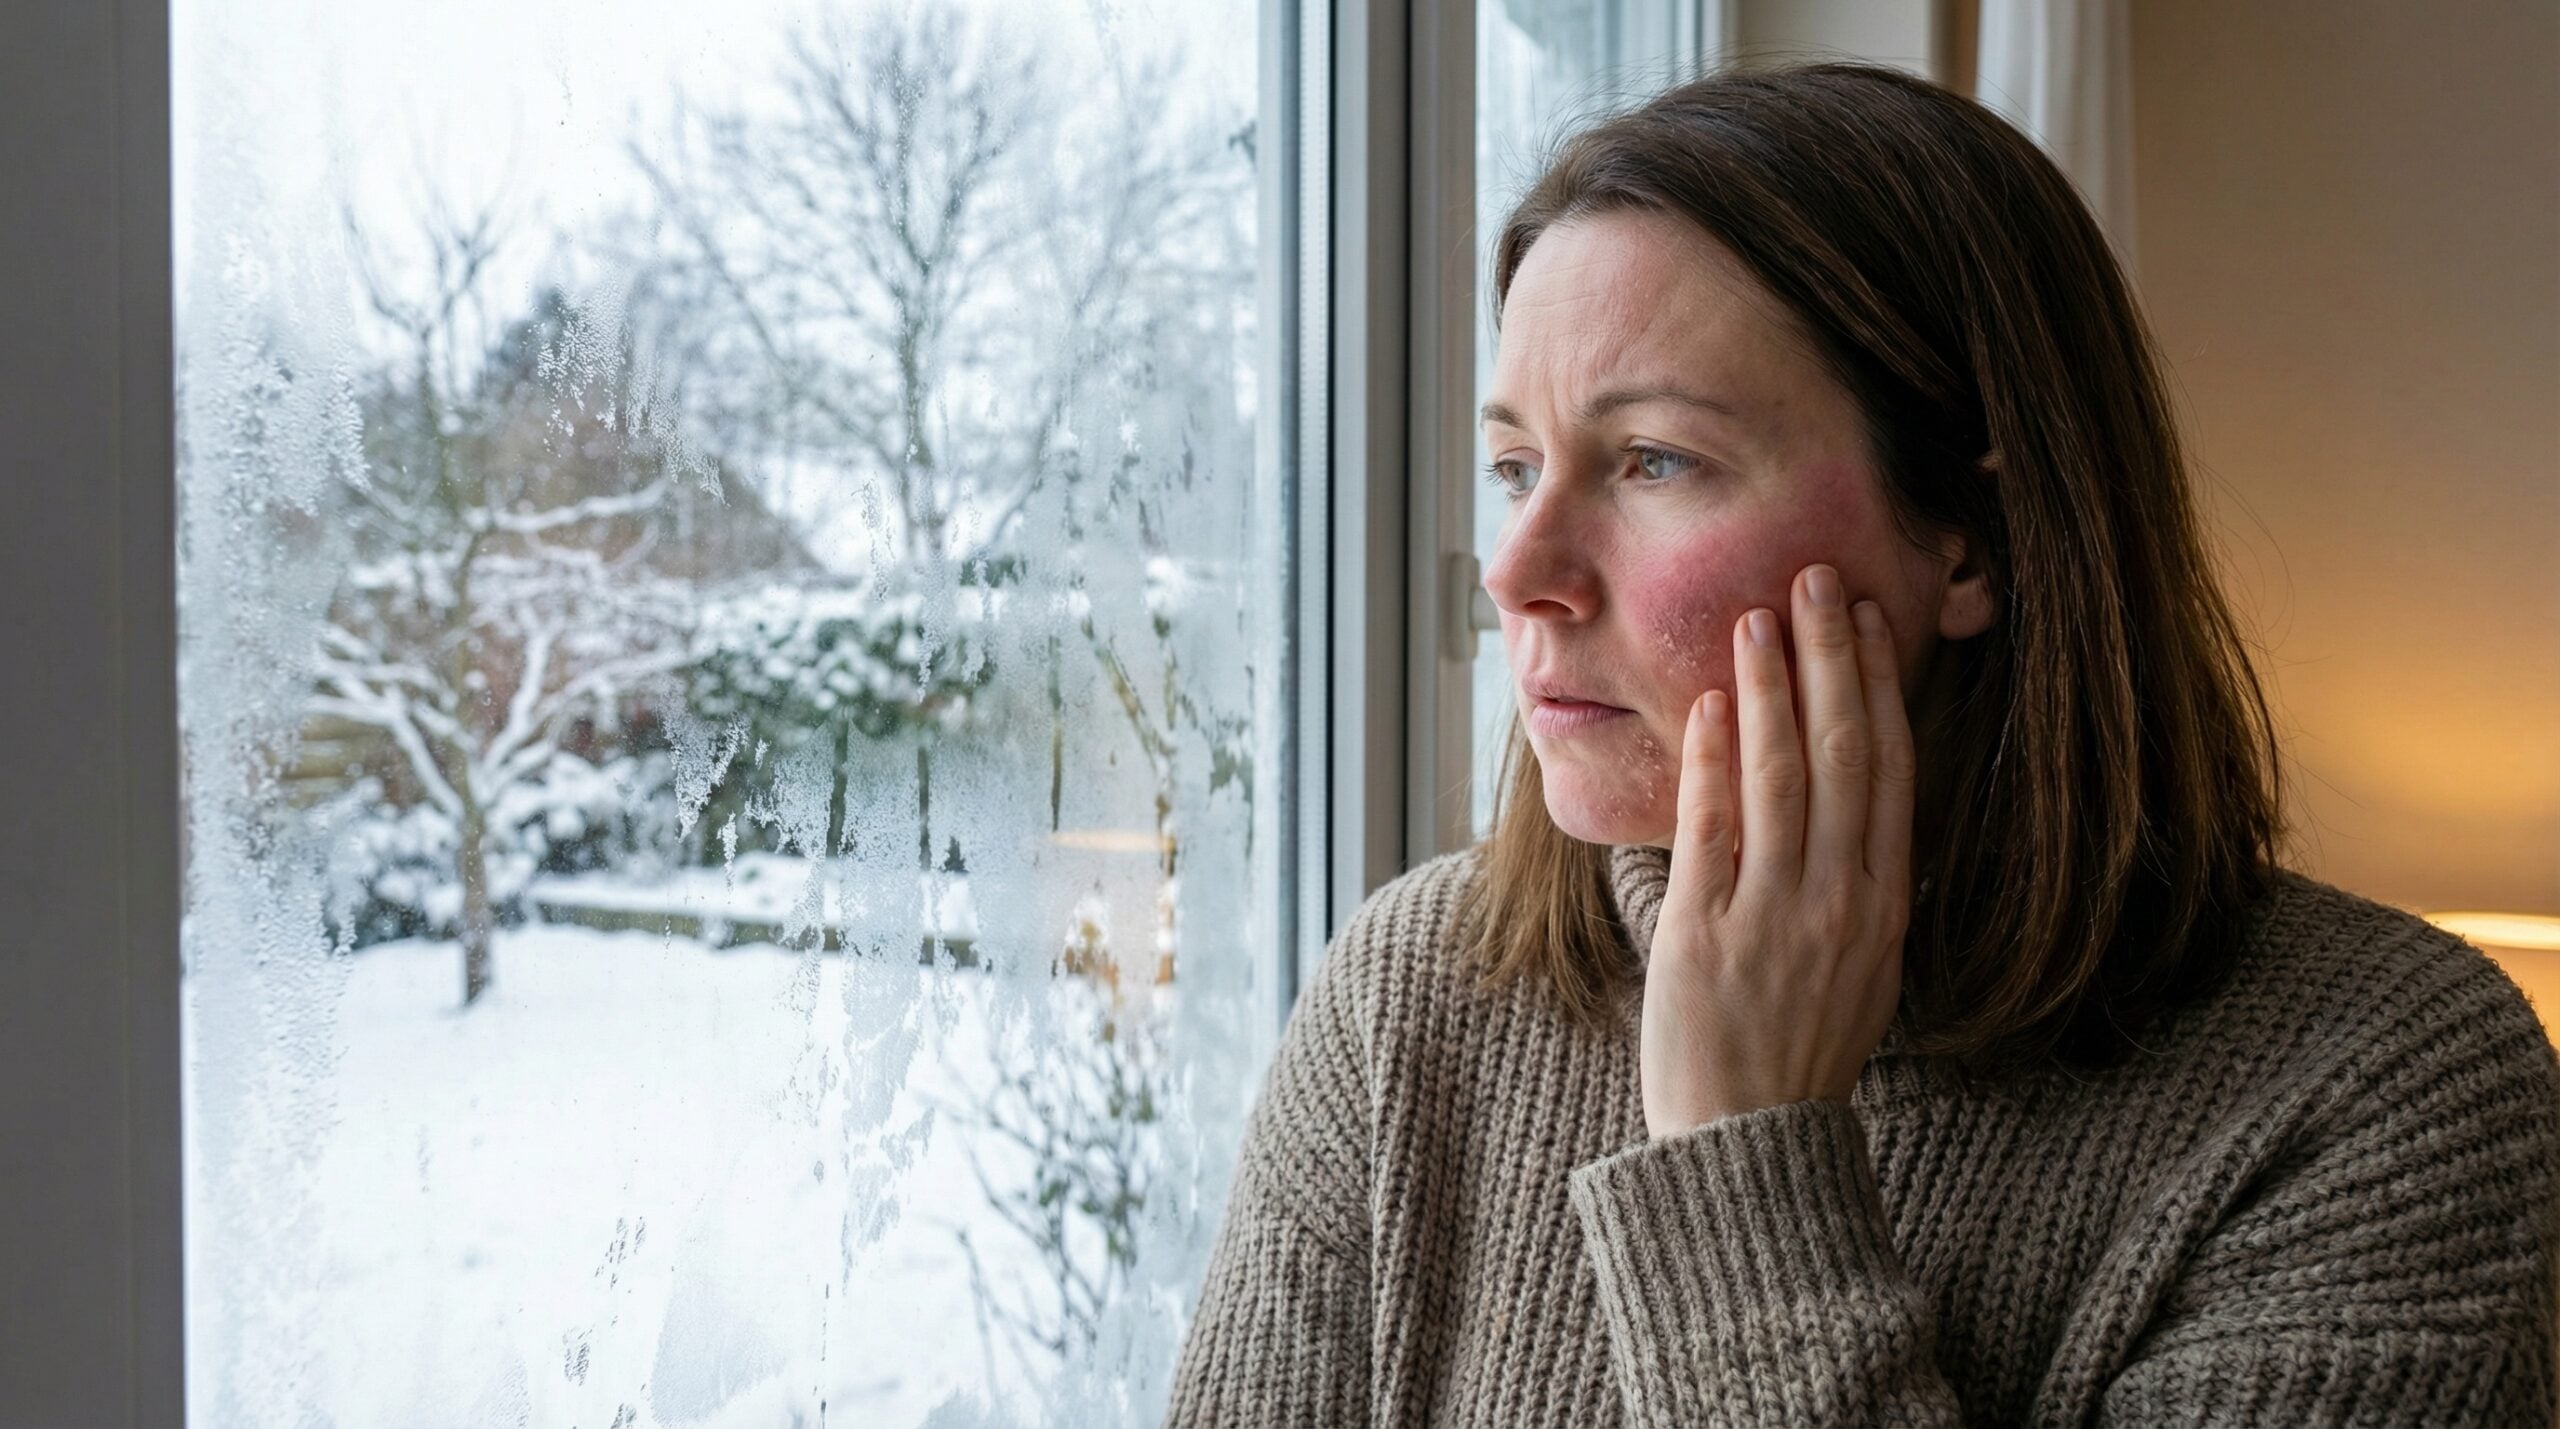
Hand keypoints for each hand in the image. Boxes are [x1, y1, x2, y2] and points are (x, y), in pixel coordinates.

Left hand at [1638, 563, 1914, 1138]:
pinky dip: (1714, 759)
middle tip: (1815, 579)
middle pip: (1842, 756)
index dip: (1877, 688)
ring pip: (1781, 777)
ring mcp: (1772, 916)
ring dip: (1771, 687)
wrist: (1746, 1143)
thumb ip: (1860, 889)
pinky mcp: (1704, 934)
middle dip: (1830, 659)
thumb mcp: (1860, 970)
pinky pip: (1713, 828)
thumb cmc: (1796, 1053)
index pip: (1887, 772)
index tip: (1866, 620)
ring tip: (1759, 616)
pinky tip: (1714, 702)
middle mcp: (1838, 902)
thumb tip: (1859, 811)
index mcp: (1882, 907)